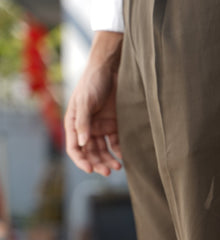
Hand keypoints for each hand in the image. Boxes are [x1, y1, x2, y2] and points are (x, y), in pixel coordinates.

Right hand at [64, 31, 122, 177]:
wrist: (111, 67)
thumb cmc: (93, 81)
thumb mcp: (86, 101)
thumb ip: (83, 122)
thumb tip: (82, 144)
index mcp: (74, 123)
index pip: (75, 148)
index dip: (81, 161)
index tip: (91, 170)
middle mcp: (86, 127)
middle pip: (90, 152)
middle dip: (98, 163)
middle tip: (108, 172)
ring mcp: (100, 126)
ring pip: (103, 150)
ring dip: (108, 160)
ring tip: (118, 167)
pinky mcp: (113, 123)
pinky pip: (115, 142)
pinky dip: (118, 150)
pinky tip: (124, 156)